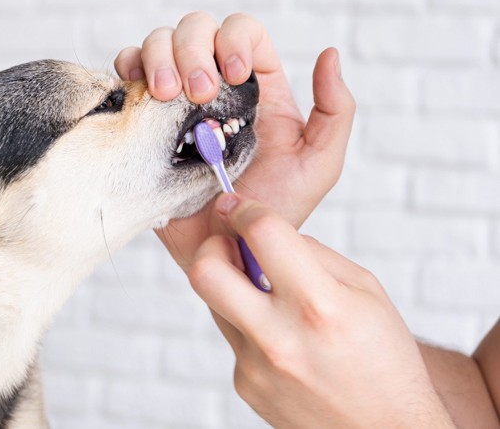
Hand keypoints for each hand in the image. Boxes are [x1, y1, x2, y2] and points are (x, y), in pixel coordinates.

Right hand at [115, 12, 355, 271]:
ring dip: (159, 57)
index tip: (235, 76)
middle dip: (193, 50)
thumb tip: (329, 54)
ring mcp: (175, 101)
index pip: (242, 33)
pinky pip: (128, 71)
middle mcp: (214, 87)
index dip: (235, 41)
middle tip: (197, 95)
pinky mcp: (144, 118)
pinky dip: (128, 66)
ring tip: (167, 97)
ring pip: (158, 42)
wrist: (221, 251)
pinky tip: (141, 91)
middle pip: (196, 29)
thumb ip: (335, 112)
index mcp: (256, 88)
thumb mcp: (317, 166)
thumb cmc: (270, 213)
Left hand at [189, 193, 453, 427]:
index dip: (243, 209)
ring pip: (215, 302)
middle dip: (211, 244)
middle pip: (204, 271)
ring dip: (233, 285)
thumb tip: (267, 232)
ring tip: (271, 297)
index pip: (261, 235)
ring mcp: (255, 366)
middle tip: (230, 244)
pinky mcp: (244, 384)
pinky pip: (233, 336)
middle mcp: (279, 337)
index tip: (237, 205)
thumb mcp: (367, 292)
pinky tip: (283, 339)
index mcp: (319, 305)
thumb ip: (313, 254)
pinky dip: (249, 324)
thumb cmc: (385, 359)